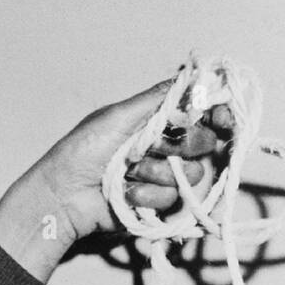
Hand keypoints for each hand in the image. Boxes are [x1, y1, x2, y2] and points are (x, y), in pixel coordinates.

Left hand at [0, 77, 232, 282]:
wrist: (62, 195)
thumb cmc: (82, 151)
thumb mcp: (118, 115)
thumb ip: (159, 98)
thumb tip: (197, 78)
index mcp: (157, 122)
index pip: (202, 114)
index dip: (219, 114)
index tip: (223, 118)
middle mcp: (164, 149)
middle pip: (205, 143)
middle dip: (185, 144)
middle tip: (155, 146)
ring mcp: (162, 179)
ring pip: (193, 174)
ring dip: (160, 172)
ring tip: (130, 171)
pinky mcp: (155, 206)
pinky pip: (173, 199)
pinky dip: (149, 195)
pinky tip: (126, 194)